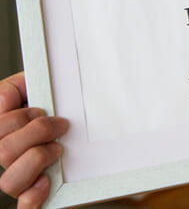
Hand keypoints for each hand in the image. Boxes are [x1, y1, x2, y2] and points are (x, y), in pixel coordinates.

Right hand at [0, 72, 68, 208]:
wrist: (83, 133)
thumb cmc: (55, 112)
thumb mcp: (35, 91)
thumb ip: (15, 89)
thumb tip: (5, 100)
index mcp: (4, 135)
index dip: (19, 118)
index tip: (41, 110)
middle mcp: (7, 159)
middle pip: (3, 152)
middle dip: (36, 133)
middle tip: (59, 125)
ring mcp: (20, 179)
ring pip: (9, 182)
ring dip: (37, 160)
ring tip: (57, 149)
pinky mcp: (36, 197)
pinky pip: (25, 207)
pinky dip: (33, 198)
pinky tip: (46, 181)